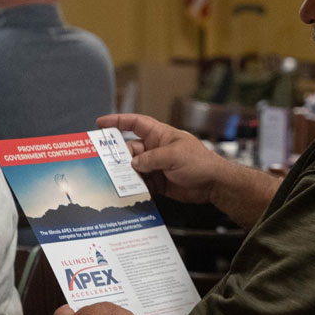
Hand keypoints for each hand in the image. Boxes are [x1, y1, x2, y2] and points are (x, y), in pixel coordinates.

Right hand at [96, 114, 228, 204]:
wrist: (214, 184)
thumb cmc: (200, 162)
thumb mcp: (174, 156)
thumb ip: (151, 159)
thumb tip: (133, 163)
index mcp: (160, 135)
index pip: (135, 124)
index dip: (117, 122)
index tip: (100, 124)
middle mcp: (155, 149)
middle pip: (129, 150)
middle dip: (117, 156)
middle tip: (103, 163)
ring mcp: (156, 166)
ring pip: (133, 168)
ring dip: (124, 174)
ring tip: (112, 180)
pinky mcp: (158, 183)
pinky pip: (141, 184)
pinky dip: (133, 188)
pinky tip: (126, 192)